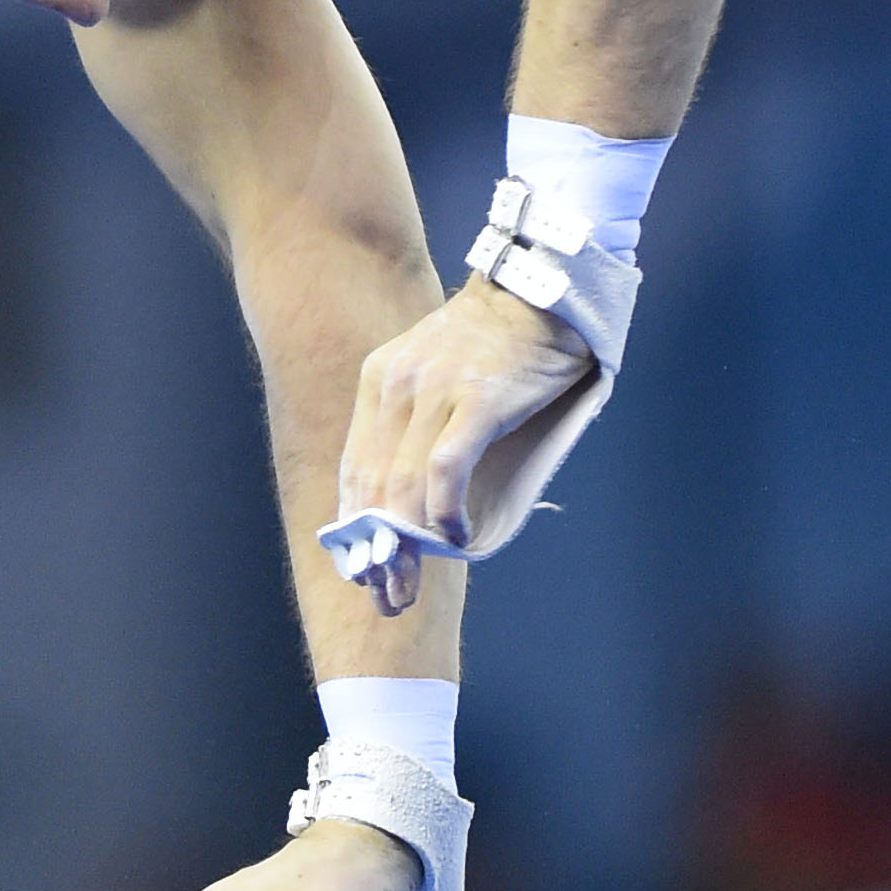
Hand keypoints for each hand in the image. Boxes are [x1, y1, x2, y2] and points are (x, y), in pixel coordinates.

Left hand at [333, 276, 596, 614]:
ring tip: (413, 582)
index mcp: (379, 380)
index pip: (355, 468)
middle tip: (388, 597)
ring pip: (404, 485)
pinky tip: (456, 536)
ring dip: (407, 545)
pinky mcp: (477, 402)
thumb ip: (412, 420)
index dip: (355, 528)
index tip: (363, 572)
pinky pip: (446, 471)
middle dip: (378, 550)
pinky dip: (445, 513)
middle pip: (375, 485)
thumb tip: (405, 495)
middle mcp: (397, 385)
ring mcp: (435, 392)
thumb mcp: (431, 370)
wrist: (535, 294)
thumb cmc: (490, 344)